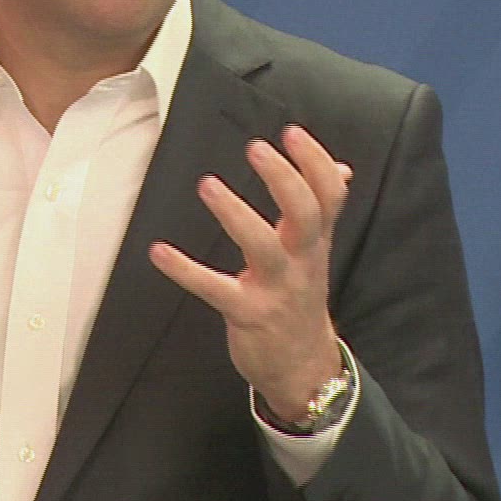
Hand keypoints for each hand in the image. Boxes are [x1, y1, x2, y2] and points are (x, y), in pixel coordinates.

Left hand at [148, 125, 349, 421]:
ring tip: (208, 184)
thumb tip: (342, 168)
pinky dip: (185, 270)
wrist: (303, 367)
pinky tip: (158, 251)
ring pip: (263, 247)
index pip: (329, 197)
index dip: (316, 163)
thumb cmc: (300, 299)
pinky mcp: (247, 314)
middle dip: (283, 179)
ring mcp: (276, 289)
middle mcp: (302, 261)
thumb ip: (323, 211)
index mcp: (315, 243)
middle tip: (256, 147)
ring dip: (235, 214)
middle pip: (304, 214)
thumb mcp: (317, 253)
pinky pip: (215, 289)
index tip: (293, 132)